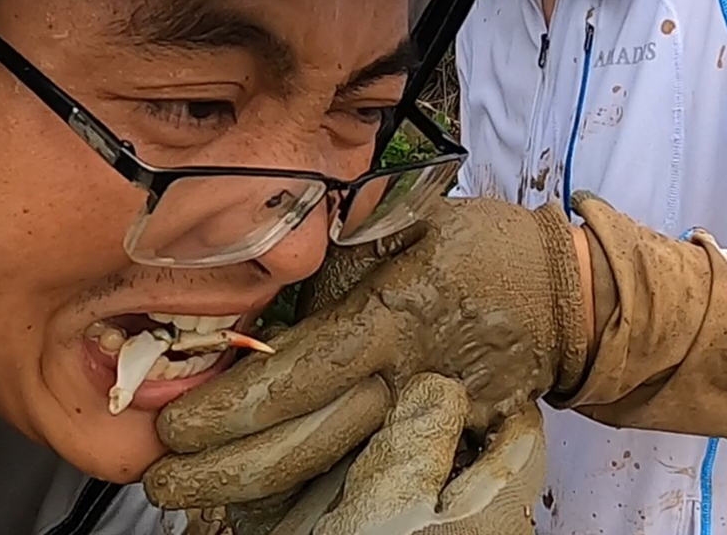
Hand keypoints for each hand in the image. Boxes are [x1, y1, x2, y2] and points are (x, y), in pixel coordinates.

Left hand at [145, 197, 585, 509]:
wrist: (563, 295)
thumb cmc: (476, 247)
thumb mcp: (402, 221)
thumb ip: (330, 245)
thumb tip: (254, 264)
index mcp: (389, 321)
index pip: (296, 378)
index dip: (229, 410)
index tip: (172, 427)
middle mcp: (405, 383)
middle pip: (306, 447)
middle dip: (225, 472)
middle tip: (163, 482)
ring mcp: (429, 426)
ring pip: (336, 479)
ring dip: (263, 499)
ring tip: (201, 502)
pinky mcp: (449, 450)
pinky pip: (376, 483)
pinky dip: (321, 502)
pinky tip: (273, 512)